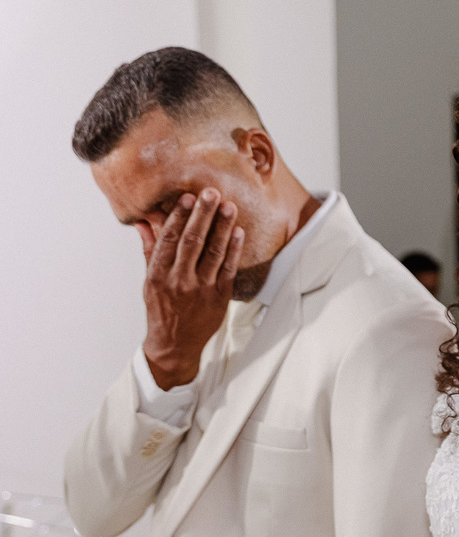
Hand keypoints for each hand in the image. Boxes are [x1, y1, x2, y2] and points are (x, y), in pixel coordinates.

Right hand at [140, 188, 243, 388]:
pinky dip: (233, 249)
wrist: (175, 343)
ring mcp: (200, 289)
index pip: (168, 239)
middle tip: (212, 193)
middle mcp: (178, 280)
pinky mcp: (219, 297)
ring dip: (222, 228)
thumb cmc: (161, 308)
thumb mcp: (149, 280)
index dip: (179, 216)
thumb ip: (150, 250)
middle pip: (192, 241)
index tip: (188, 197)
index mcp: (158, 274)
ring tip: (229, 206)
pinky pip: (228, 269)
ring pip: (213, 253)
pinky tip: (238, 232)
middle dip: (203, 215)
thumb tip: (143, 222)